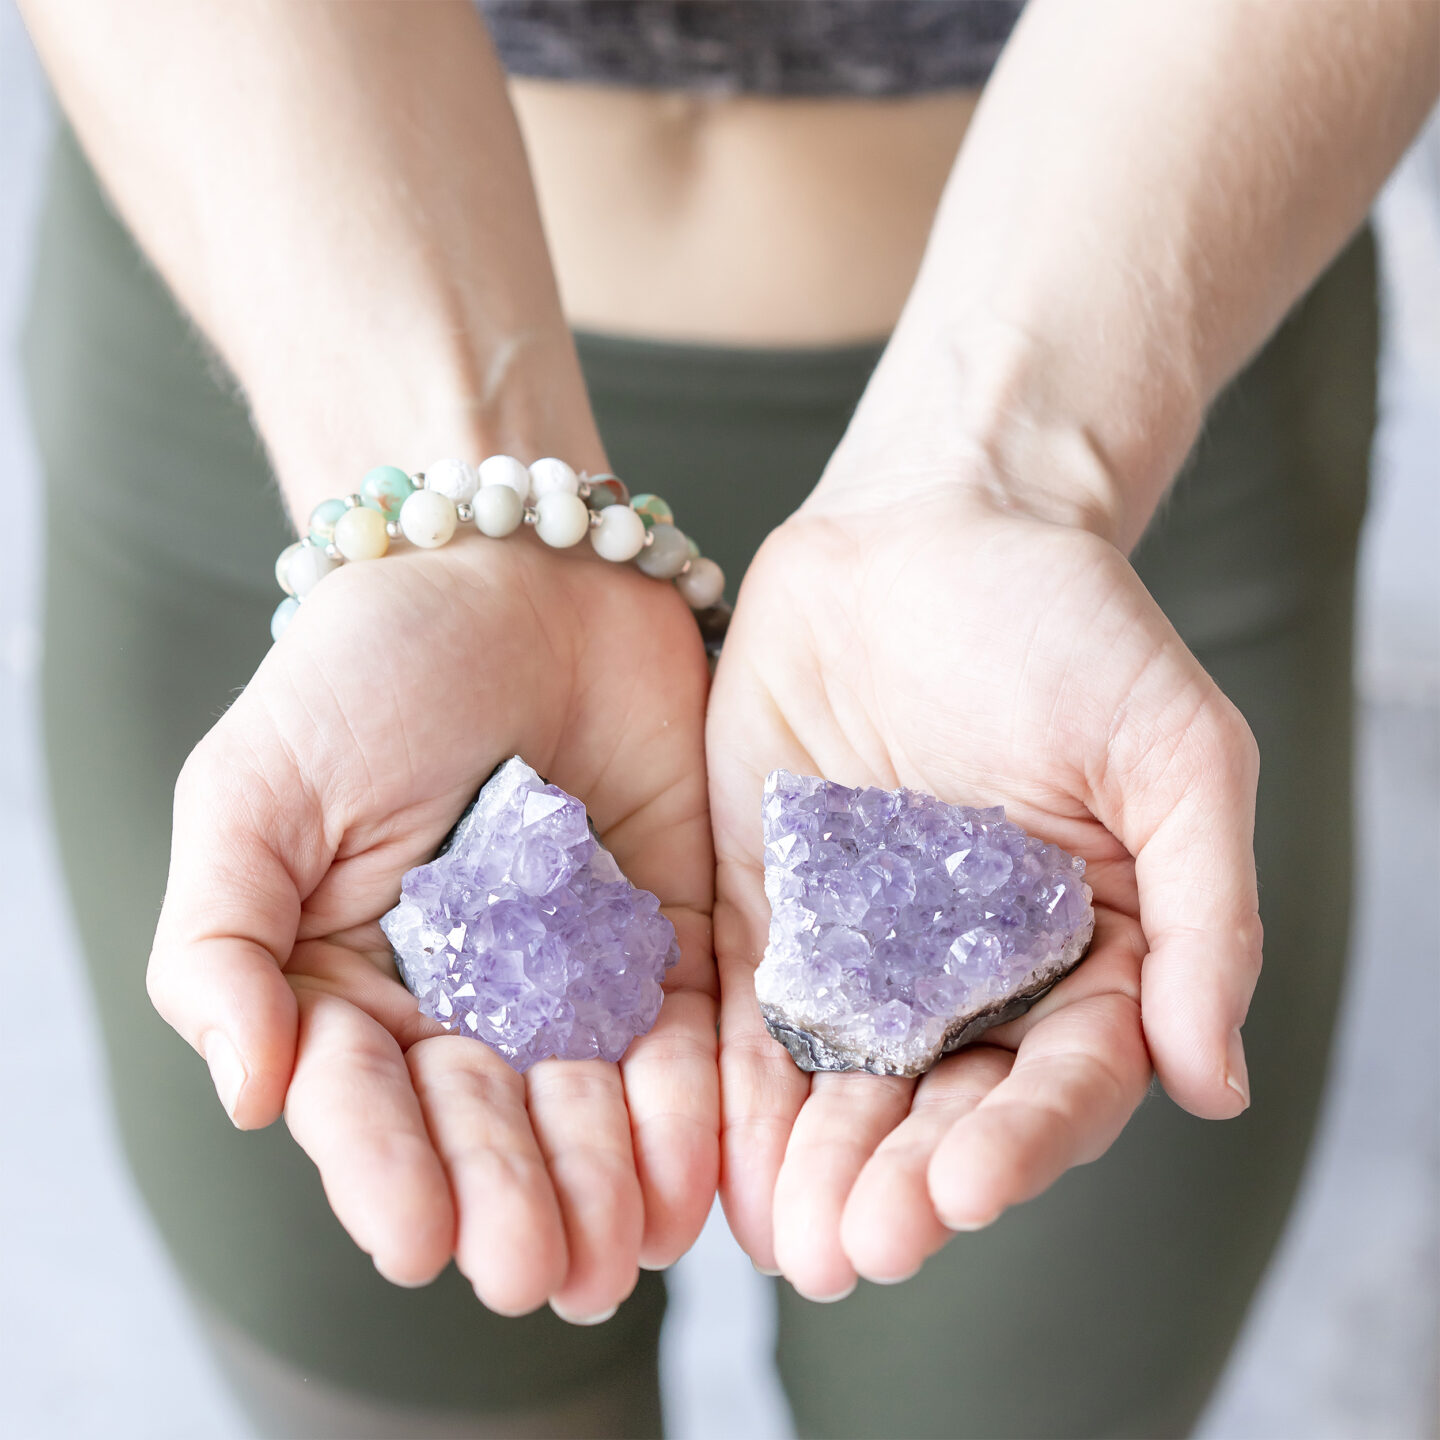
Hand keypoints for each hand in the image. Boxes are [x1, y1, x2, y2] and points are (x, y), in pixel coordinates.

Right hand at [147, 531, 715, 1321]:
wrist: (517, 571)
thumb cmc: (368, 670)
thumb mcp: (256, 791)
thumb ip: (225, 942)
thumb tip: (245, 1090)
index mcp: (354, 985)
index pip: (368, 1101)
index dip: (389, 1171)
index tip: (421, 1237)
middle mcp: (469, 1001)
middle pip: (491, 1123)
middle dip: (513, 1197)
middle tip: (535, 1272)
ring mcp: (577, 974)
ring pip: (594, 1102)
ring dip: (606, 1178)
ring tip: (620, 1246)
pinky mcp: (675, 934)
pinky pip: (687, 1032)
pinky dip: (692, 1099)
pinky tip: (697, 1165)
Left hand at [707, 472, 1260, 1297]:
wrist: (932, 528)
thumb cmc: (1072, 627)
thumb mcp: (1175, 756)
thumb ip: (1204, 914)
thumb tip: (1213, 1081)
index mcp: (1082, 952)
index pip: (1059, 1077)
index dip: (1020, 1141)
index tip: (967, 1190)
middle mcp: (968, 969)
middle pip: (938, 1103)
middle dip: (898, 1178)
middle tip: (856, 1247)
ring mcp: (860, 942)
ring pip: (838, 1077)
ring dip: (811, 1161)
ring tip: (785, 1237)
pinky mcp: (765, 900)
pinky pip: (747, 1003)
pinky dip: (733, 1079)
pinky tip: (714, 1152)